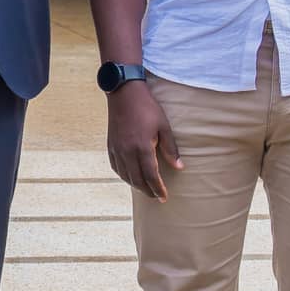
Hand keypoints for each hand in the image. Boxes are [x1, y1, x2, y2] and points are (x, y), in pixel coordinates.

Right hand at [106, 83, 181, 201]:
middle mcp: (127, 152)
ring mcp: (117, 149)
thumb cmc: (147, 108)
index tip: (164, 197)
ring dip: (136, 185)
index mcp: (142, 147)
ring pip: (125, 176)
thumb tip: (179, 167)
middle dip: (148, 191)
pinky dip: (124, 176)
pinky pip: (116, 168)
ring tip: (146, 189)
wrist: (124, 94)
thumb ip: (170, 149)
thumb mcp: (164, 126)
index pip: (151, 176)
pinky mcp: (110, 146)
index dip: (158, 189)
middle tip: (157, 197)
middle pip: (137, 180)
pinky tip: (131, 176)